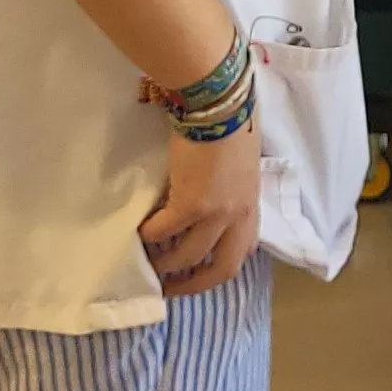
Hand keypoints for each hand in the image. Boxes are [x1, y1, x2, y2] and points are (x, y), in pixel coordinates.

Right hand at [139, 122, 259, 299]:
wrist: (219, 103)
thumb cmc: (232, 120)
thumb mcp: (240, 162)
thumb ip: (230, 184)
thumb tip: (211, 190)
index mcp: (251, 205)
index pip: (244, 249)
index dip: (221, 265)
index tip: (201, 271)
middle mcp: (239, 215)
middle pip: (221, 268)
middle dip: (195, 284)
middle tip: (170, 287)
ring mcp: (217, 213)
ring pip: (189, 255)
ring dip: (166, 264)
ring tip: (148, 262)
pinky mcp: (191, 204)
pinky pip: (164, 231)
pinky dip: (150, 235)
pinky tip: (140, 232)